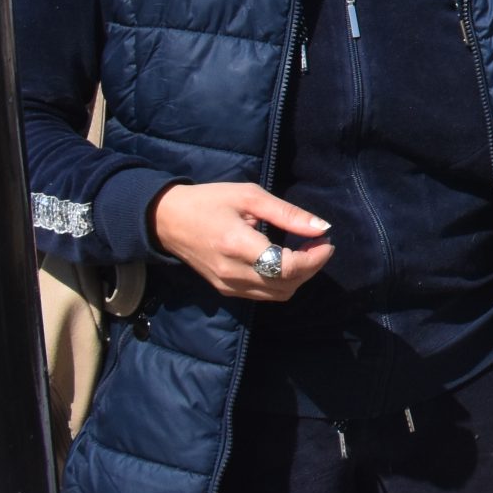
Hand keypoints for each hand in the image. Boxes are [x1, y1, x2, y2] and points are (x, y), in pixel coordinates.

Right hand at [149, 182, 334, 301]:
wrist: (166, 220)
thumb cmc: (209, 201)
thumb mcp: (250, 196)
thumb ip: (287, 214)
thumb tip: (321, 228)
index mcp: (237, 245)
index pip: (286, 267)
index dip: (314, 258)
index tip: (326, 241)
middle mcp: (232, 273)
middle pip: (286, 285)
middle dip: (312, 267)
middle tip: (320, 244)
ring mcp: (227, 285)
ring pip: (277, 295)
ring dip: (299, 277)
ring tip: (307, 252)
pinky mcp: (225, 290)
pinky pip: (263, 295)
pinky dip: (282, 282)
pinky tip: (286, 261)